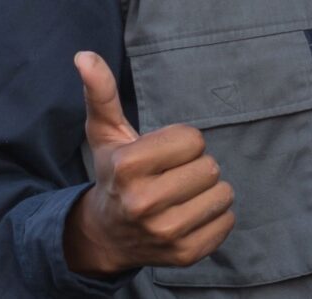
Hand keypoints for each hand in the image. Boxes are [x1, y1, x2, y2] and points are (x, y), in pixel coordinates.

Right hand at [61, 52, 237, 276]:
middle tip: (170, 176)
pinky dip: (215, 216)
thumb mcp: (106, 133)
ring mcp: (165, 233)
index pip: (194, 139)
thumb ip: (101, 93)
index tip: (161, 155)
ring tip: (180, 196)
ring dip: (207, 191)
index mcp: (127, 167)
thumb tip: (84, 55)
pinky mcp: (185, 255)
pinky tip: (188, 216)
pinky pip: (227, 221)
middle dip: (195, 166)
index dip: (182, 143)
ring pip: (223, 194)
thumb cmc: (114, 174)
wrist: (108, 234)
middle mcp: (143, 204)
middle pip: (210, 167)